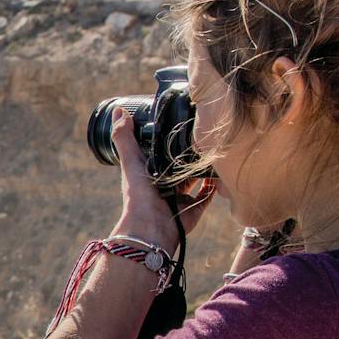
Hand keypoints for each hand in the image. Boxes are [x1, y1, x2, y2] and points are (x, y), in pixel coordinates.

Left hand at [108, 106, 214, 251]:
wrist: (151, 227)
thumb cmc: (139, 196)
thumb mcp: (131, 161)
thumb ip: (124, 138)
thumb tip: (118, 110)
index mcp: (149, 174)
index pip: (159, 154)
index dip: (166, 141)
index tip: (178, 123)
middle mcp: (164, 186)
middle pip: (179, 166)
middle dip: (188, 153)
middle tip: (203, 133)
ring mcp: (180, 198)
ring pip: (194, 179)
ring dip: (203, 166)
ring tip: (215, 147)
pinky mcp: (194, 209)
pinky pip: (207, 195)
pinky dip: (214, 185)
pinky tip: (220, 171)